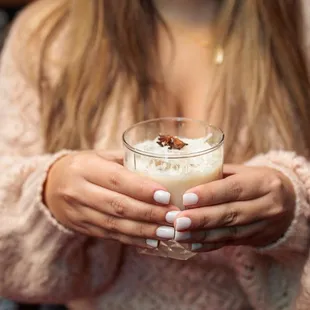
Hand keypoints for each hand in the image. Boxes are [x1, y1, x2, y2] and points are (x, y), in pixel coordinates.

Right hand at [44, 150, 178, 248]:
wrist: (50, 186)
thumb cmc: (83, 166)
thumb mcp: (100, 156)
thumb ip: (126, 161)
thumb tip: (160, 167)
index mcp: (85, 168)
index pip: (117, 180)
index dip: (142, 189)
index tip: (166, 196)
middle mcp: (79, 191)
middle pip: (118, 205)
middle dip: (149, 213)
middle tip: (174, 217)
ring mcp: (79, 212)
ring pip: (115, 225)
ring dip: (144, 230)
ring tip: (168, 233)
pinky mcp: (83, 227)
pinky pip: (110, 236)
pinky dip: (132, 240)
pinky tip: (152, 242)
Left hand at [171, 165, 295, 251]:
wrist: (290, 202)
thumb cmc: (257, 181)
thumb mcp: (244, 172)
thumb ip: (218, 175)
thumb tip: (185, 179)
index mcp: (263, 183)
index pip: (233, 189)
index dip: (209, 194)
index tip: (186, 198)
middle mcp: (267, 206)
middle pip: (231, 214)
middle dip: (202, 218)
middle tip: (178, 221)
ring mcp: (263, 226)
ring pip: (229, 232)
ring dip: (202, 234)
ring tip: (180, 234)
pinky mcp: (256, 239)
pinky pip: (230, 243)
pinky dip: (209, 245)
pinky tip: (192, 245)